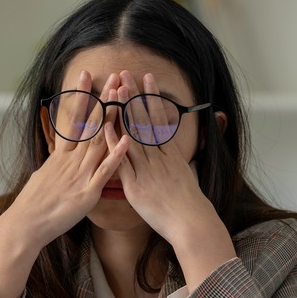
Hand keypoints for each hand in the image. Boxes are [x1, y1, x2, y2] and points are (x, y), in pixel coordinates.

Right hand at [3, 71, 129, 250]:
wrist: (26, 224)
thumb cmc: (35, 203)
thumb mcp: (44, 175)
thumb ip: (56, 162)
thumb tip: (59, 154)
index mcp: (61, 155)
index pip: (73, 118)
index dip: (81, 96)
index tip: (86, 75)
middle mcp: (71, 160)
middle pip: (91, 123)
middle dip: (103, 99)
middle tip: (113, 76)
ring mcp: (80, 174)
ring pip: (100, 140)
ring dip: (113, 118)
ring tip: (123, 96)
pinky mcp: (87, 192)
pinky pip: (105, 171)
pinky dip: (116, 155)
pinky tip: (127, 139)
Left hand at [105, 71, 235, 290]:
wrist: (191, 223)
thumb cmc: (190, 205)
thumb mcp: (188, 177)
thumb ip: (179, 164)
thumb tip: (180, 156)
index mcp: (171, 154)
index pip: (159, 119)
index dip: (152, 98)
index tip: (147, 79)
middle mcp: (158, 157)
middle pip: (144, 121)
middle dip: (134, 96)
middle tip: (126, 74)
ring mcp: (146, 169)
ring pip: (132, 134)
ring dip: (123, 111)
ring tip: (115, 90)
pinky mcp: (135, 185)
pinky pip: (121, 160)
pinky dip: (113, 143)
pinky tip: (104, 126)